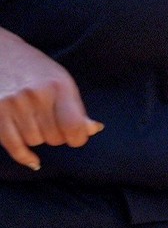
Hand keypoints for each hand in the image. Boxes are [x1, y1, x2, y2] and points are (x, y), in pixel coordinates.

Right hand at [0, 26, 98, 169]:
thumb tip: (94, 129)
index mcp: (58, 85)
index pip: (75, 128)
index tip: (74, 135)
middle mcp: (36, 95)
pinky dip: (25, 156)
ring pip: (35, 142)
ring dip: (36, 137)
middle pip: (55, 138)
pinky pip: (15, 147)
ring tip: (31, 119)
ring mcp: (14, 104)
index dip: (77, 137)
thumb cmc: (33, 68)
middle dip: (55, 134)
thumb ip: (76, 107)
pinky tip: (33, 159)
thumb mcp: (60, 79)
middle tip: (47, 119)